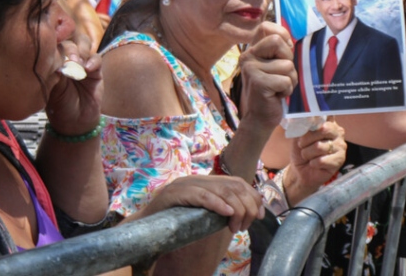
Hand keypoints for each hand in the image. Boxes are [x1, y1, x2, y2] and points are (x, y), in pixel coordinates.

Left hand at [44, 35, 102, 135]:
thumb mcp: (52, 87)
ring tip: (78, 64)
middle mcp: (67, 58)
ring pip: (83, 43)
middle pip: (70, 38)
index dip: (55, 41)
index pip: (54, 41)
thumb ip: (55, 70)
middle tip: (69, 60)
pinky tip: (87, 69)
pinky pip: (96, 59)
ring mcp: (82, 62)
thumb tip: (55, 55)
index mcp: (52, 59)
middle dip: (69, 47)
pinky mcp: (96, 71)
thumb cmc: (59, 106)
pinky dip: (93, 61)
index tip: (53, 48)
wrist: (74, 123)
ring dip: (81, 50)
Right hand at [137, 175, 263, 233]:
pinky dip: (217, 204)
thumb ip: (220, 210)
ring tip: (236, 226)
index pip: (237, 182)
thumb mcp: (202, 214)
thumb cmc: (174, 222)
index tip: (260, 216)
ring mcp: (184, 184)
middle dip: (247, 206)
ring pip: (220, 190)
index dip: (253, 197)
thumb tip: (248, 213)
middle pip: (233, 185)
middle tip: (245, 226)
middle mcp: (195, 179)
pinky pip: (200, 196)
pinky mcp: (174, 194)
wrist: (145, 225)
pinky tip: (227, 214)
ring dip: (235, 209)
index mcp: (203, 182)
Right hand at [237, 22, 297, 131]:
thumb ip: (277, 52)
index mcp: (251, 51)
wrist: (259, 118)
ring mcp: (251, 69)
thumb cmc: (271, 91)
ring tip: (279, 88)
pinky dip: (287, 90)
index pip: (265, 27)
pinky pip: (286, 80)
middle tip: (281, 74)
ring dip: (290, 80)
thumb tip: (289, 38)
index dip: (281, 34)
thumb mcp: (274, 67)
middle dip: (288, 59)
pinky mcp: (258, 83)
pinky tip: (277, 95)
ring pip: (287, 65)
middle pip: (278, 41)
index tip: (284, 51)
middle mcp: (248, 57)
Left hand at [285, 119, 345, 198]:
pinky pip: (322, 160)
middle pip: (323, 129)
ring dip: (307, 153)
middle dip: (307, 138)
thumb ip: (302, 124)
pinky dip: (313, 163)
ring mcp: (341, 146)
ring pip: (319, 146)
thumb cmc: (301, 150)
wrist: (300, 170)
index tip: (308, 119)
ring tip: (307, 156)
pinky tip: (314, 164)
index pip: (326, 113)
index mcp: (328, 123)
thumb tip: (304, 115)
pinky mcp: (340, 160)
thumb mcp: (297, 135)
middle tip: (301, 145)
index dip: (315, 116)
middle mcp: (337, 132)